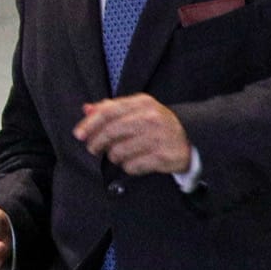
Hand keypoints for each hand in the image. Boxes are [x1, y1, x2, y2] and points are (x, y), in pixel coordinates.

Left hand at [73, 94, 192, 175]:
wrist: (192, 138)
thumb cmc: (157, 124)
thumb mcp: (138, 110)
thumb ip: (112, 108)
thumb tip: (87, 109)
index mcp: (142, 103)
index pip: (108, 112)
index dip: (89, 124)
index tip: (78, 134)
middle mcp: (151, 117)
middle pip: (110, 132)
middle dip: (96, 143)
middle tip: (93, 149)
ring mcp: (158, 137)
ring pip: (118, 152)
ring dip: (114, 157)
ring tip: (120, 155)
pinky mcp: (163, 156)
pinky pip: (132, 166)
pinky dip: (128, 167)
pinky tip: (135, 162)